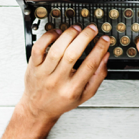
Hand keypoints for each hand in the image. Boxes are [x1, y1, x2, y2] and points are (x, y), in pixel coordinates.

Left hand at [1, 24, 109, 138]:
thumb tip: (105, 56)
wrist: (38, 109)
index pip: (89, 65)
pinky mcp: (33, 66)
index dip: (99, 49)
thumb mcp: (85, 95)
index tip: (104, 39)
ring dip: (68, 35)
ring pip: (56, 50)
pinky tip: (57, 33)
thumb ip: (98, 76)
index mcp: (73, 89)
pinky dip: (48, 37)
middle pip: (72, 55)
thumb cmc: (62, 101)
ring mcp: (43, 73)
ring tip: (77, 29)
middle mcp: (57, 81)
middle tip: (92, 29)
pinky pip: (38, 48)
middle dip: (85, 38)